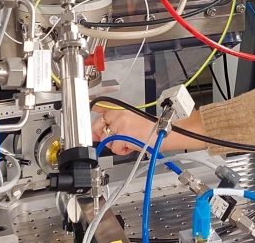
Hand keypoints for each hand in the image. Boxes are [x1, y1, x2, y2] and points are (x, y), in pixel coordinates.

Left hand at [92, 107, 207, 154]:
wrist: (165, 131)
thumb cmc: (151, 127)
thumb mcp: (132, 118)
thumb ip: (116, 121)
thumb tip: (98, 131)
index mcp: (121, 107)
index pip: (101, 104)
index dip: (93, 108)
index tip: (89, 109)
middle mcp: (119, 112)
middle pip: (98, 125)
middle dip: (102, 135)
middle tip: (114, 138)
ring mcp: (120, 123)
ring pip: (106, 139)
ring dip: (115, 144)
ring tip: (128, 141)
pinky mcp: (123, 134)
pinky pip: (114, 147)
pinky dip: (122, 150)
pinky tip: (131, 145)